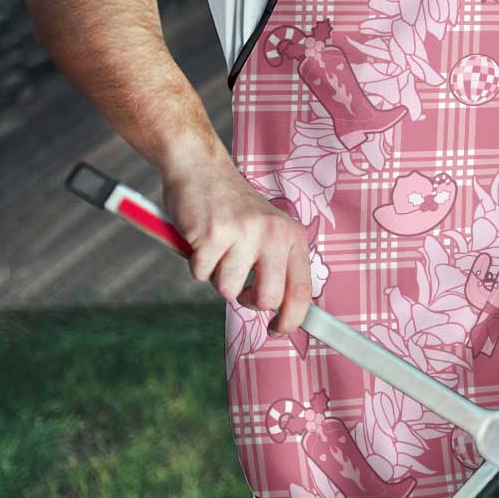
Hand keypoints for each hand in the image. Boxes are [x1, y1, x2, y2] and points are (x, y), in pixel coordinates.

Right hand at [162, 159, 311, 333]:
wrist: (201, 168)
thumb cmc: (233, 208)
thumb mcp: (269, 230)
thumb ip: (278, 265)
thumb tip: (284, 312)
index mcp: (292, 235)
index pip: (302, 290)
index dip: (292, 319)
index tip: (279, 329)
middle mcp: (274, 234)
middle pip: (267, 299)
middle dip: (248, 301)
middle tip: (239, 284)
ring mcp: (244, 233)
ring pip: (228, 290)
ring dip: (217, 276)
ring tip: (218, 249)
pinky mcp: (213, 234)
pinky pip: (201, 275)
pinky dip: (196, 264)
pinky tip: (201, 240)